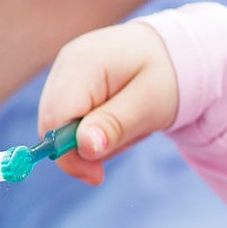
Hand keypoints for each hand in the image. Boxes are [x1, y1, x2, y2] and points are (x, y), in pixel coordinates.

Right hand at [39, 22, 178, 185]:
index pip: (55, 120)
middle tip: (128, 137)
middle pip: (53, 125)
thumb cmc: (166, 76)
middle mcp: (66, 63)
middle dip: (87, 145)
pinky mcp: (69, 82)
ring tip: (130, 119)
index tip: (97, 175)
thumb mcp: (150, 104)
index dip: (69, 154)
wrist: (173, 51)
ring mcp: (65, 71)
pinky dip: (94, 127)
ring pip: (62, 126)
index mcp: (83, 63)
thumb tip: (83, 147)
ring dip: (95, 137)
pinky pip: (70, 119)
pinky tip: (120, 115)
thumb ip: (115, 125)